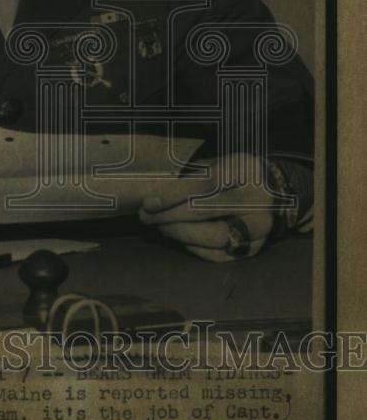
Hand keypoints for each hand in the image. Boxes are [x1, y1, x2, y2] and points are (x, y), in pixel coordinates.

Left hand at [139, 153, 274, 261]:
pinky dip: (193, 247)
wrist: (273, 193)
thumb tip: (155, 195)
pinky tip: (178, 238)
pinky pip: (218, 254)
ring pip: (214, 237)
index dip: (174, 194)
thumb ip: (191, 177)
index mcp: (246, 171)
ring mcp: (258, 227)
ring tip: (160, 226)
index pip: (206, 183)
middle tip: (146, 217)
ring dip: (180, 234)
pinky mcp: (254, 248)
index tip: (149, 202)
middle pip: (208, 211)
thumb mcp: (217, 164)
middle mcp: (257, 200)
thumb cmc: (234, 175)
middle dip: (170, 216)